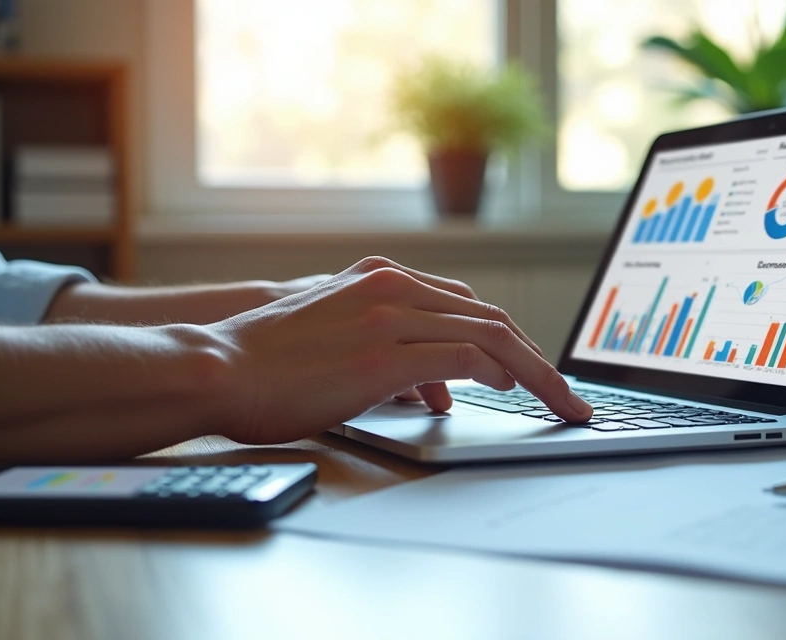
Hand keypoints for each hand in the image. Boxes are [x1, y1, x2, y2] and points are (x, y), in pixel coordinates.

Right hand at [209, 257, 592, 444]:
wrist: (217, 367)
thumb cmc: (270, 364)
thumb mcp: (339, 340)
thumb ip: (393, 354)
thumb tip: (440, 390)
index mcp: (382, 279)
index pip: (468, 307)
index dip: (510, 340)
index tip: (534, 369)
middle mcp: (393, 288)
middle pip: (490, 319)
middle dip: (537, 360)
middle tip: (568, 393)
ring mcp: (389, 317)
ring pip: (489, 337)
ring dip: (535, 374)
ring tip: (562, 403)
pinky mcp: (383, 353)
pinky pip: (463, 359)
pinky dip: (499, 375)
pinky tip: (514, 393)